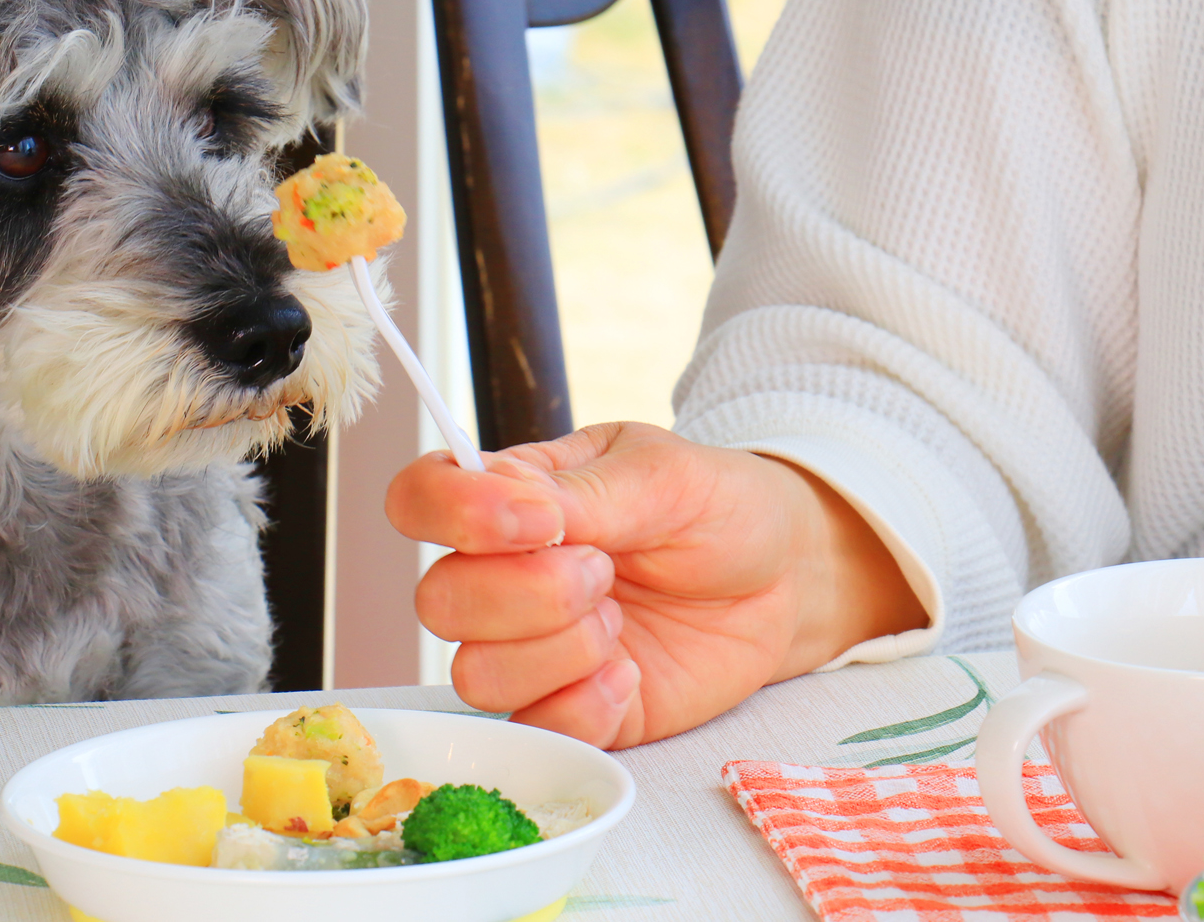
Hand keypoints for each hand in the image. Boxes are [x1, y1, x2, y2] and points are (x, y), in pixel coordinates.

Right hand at [388, 422, 927, 747]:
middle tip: (603, 570)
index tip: (536, 521)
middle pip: (439, 602)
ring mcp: (531, 650)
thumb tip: (512, 505)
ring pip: (475, 675)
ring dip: (559, 649)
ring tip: (621, 618)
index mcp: (509, 497)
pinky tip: (632, 672)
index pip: (419, 497)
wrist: (784, 580)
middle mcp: (502, 575)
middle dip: (524, 593)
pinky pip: (538, 728)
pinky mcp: (570, 711)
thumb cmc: (717, 509)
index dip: (452, 513)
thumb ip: (584, 494)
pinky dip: (587, 703)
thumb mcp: (664, 475)